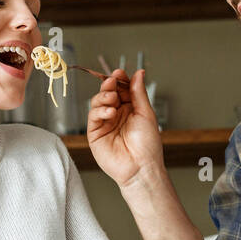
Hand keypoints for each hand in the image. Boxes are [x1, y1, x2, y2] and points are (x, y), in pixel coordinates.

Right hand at [87, 68, 164, 189]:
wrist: (141, 167)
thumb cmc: (147, 145)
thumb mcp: (146, 113)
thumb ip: (138, 92)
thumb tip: (138, 73)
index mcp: (130, 109)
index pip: (121, 89)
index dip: (119, 80)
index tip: (120, 73)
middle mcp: (116, 115)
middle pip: (107, 93)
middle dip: (109, 85)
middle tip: (112, 81)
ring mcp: (105, 123)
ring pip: (97, 102)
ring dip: (104, 96)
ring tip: (113, 100)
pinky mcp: (95, 133)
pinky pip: (93, 116)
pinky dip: (100, 110)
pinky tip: (110, 112)